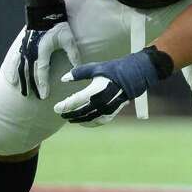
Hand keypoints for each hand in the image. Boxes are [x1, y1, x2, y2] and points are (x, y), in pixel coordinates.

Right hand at [0, 0, 77, 98]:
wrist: (44, 14)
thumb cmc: (58, 26)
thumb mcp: (68, 39)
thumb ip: (73, 54)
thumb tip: (78, 67)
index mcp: (42, 51)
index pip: (41, 71)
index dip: (42, 84)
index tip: (44, 96)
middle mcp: (31, 52)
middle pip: (28, 73)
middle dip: (29, 86)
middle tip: (30, 98)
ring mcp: (24, 49)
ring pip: (18, 69)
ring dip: (19, 81)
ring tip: (19, 91)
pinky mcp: (21, 47)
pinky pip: (13, 61)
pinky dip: (11, 71)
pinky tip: (10, 80)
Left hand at [53, 46, 172, 126]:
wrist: (135, 75)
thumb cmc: (114, 70)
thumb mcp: (96, 68)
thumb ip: (79, 73)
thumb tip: (63, 79)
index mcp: (96, 88)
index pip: (76, 100)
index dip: (65, 105)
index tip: (56, 108)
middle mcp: (102, 100)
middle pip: (81, 112)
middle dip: (70, 114)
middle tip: (60, 114)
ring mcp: (109, 108)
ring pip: (89, 118)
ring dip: (78, 120)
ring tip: (69, 119)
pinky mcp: (114, 112)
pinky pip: (99, 121)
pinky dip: (90, 123)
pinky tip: (83, 122)